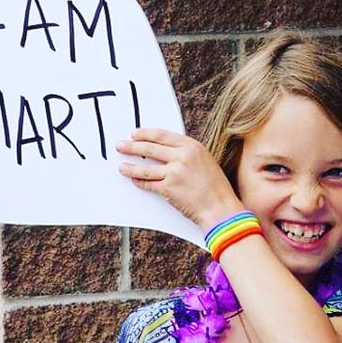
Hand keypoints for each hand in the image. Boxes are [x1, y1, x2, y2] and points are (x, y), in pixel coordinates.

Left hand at [116, 128, 240, 228]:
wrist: (221, 208)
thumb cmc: (215, 187)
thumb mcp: (204, 160)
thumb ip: (185, 153)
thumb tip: (164, 150)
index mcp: (191, 146)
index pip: (161, 135)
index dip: (145, 134)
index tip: (134, 134)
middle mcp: (182, 156)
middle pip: (149, 148)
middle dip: (132, 147)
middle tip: (121, 146)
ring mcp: (174, 172)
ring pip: (145, 168)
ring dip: (130, 167)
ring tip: (122, 167)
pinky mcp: (168, 188)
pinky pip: (149, 184)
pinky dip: (140, 182)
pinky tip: (135, 180)